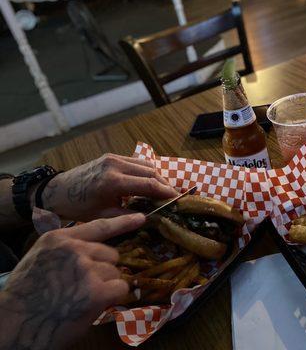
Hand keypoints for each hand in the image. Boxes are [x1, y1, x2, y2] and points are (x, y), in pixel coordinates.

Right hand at [0, 213, 145, 349]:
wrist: (12, 325)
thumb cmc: (25, 296)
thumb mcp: (41, 259)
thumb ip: (66, 250)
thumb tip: (93, 250)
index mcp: (59, 239)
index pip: (99, 226)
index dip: (122, 222)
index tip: (141, 217)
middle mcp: (75, 249)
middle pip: (110, 254)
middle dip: (103, 270)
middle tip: (83, 287)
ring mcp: (87, 269)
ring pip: (115, 272)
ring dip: (106, 286)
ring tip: (81, 298)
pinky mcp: (97, 291)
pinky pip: (120, 288)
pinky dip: (112, 298)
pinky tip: (93, 305)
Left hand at [40, 153, 176, 220]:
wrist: (58, 190)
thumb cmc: (79, 207)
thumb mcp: (104, 216)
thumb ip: (129, 216)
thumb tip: (152, 219)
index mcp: (112, 182)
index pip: (148, 184)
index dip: (165, 191)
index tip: (177, 199)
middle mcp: (115, 165)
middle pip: (151, 172)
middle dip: (165, 184)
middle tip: (174, 196)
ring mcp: (113, 158)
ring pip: (146, 165)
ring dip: (157, 177)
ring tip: (164, 190)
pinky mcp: (112, 156)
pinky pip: (136, 162)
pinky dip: (146, 171)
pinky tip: (150, 182)